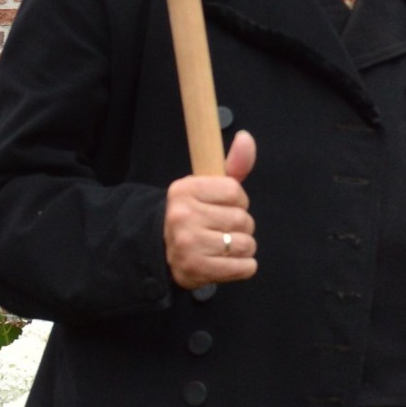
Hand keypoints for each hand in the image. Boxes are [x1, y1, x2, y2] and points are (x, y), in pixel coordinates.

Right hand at [163, 129, 257, 289]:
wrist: (158, 252)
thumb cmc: (190, 217)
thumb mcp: (206, 188)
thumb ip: (232, 165)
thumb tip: (246, 138)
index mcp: (184, 190)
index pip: (236, 192)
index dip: (238, 202)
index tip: (223, 208)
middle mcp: (183, 216)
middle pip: (242, 219)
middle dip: (240, 227)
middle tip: (220, 231)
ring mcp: (188, 244)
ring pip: (245, 244)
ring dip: (242, 248)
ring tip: (223, 248)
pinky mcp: (196, 269)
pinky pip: (244, 267)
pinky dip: (243, 267)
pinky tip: (228, 263)